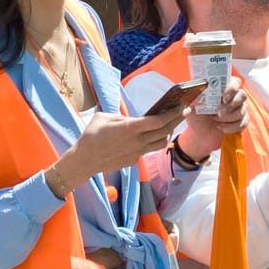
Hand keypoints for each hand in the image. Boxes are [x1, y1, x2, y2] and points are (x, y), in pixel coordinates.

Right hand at [53, 109, 186, 192]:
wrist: (83, 161)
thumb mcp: (103, 117)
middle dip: (177, 120)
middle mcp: (136, 141)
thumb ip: (122, 117)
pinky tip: (153, 136)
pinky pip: (149, 150)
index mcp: (129, 128)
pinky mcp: (133, 161)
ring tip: (171, 124)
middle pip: (164, 131)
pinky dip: (154, 142)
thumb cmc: (91, 135)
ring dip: (168, 133)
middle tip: (185, 111)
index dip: (172, 114)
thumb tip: (133, 119)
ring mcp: (136, 153)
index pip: (158, 121)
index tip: (181, 106)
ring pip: (161, 143)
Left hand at [177, 78, 247, 161]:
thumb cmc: (196, 116)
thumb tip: (199, 96)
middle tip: (218, 112)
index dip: (232, 88)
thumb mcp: (191, 106)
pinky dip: (232, 127)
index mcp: (222, 89)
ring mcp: (239, 109)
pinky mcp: (241, 121)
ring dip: (229, 117)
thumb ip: (193, 99)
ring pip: (242, 110)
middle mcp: (233, 97)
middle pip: (242, 95)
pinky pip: (243, 122)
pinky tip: (221, 128)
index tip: (223, 97)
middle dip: (230, 105)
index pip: (235, 82)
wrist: (200, 134)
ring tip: (216, 120)